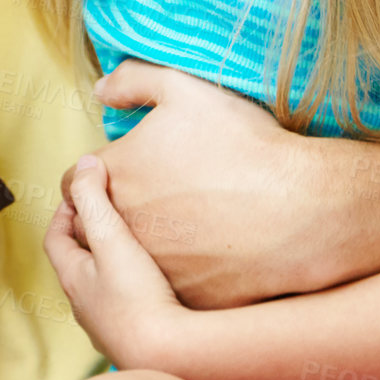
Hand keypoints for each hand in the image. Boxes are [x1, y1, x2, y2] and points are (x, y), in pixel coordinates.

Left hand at [45, 153, 185, 369]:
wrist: (171, 359)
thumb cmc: (137, 299)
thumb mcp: (112, 238)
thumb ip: (95, 199)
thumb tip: (85, 164)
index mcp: (73, 280)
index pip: (54, 240)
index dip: (64, 213)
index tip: (81, 195)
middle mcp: (85, 307)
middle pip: (76, 264)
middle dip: (89, 237)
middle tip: (110, 217)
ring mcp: (108, 328)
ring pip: (101, 289)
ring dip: (111, 266)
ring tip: (136, 247)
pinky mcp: (134, 342)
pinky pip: (126, 309)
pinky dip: (132, 291)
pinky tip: (157, 286)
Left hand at [82, 61, 297, 307]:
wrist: (305, 210)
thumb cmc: (245, 145)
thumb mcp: (184, 88)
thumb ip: (131, 81)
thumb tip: (100, 91)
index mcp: (116, 176)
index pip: (74, 184)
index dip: (91, 177)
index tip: (111, 175)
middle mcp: (124, 227)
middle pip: (93, 227)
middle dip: (108, 213)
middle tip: (142, 201)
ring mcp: (155, 269)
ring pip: (126, 263)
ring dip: (137, 248)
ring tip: (170, 229)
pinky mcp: (187, 299)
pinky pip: (166, 290)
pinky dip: (174, 275)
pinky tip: (200, 256)